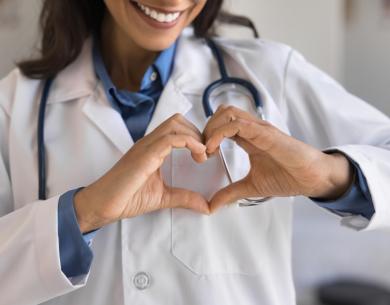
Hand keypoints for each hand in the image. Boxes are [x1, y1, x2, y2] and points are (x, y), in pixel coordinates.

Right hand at [74, 114, 209, 232]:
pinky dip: (189, 142)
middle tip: (206, 154)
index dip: (195, 137)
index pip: (177, 128)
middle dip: (197, 133)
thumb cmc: (127, 198)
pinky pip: (170, 139)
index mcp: (152, 148)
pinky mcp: (145, 155)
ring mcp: (146, 146)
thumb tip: (206, 206)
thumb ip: (184, 198)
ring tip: (203, 155)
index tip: (205, 154)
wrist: (103, 205)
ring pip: (175, 124)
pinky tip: (198, 155)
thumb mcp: (163, 197)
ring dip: (195, 136)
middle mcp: (149, 143)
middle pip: (178, 120)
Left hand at [203, 105, 353, 211]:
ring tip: (207, 150)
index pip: (221, 124)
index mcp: (248, 137)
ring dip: (211, 128)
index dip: (207, 136)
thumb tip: (212, 205)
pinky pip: (237, 124)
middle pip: (221, 113)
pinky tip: (213, 149)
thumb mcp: (251, 186)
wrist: (312, 178)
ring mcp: (258, 128)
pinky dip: (220, 133)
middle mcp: (252, 128)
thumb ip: (231, 192)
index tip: (201, 156)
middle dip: (205, 129)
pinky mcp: (265, 133)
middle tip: (201, 152)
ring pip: (227, 112)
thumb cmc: (287, 177)